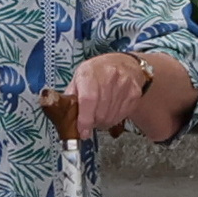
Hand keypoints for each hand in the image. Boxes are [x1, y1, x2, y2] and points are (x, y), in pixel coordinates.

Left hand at [69, 47, 192, 137]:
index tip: (83, 131)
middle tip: (90, 121)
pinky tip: (111, 109)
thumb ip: (70, 98)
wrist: (124, 64)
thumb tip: (63, 118)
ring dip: (103, 122)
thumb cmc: (97, 73)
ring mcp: (124, 84)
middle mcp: (109, 76)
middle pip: (100, 113)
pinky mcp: (134, 93)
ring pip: (111, 118)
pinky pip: (121, 116)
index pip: (88, 100)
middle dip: (93, 123)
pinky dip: (114, 118)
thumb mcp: (79, 79)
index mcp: (90, 72)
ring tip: (100, 113)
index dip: (85, 120)